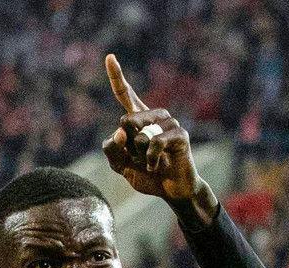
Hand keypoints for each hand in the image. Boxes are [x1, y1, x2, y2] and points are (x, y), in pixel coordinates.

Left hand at [102, 54, 217, 211]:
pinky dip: (150, 159)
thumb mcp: (119, 165)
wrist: (170, 190)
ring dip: (139, 154)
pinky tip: (156, 166)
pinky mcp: (179, 135)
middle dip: (126, 146)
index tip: (109, 57)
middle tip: (140, 157)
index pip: (125, 94)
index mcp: (137, 119)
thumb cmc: (146, 174)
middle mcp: (153, 116)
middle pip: (125, 121)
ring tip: (151, 161)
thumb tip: (119, 132)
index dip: (116, 76)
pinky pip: (154, 143)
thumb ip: (112, 150)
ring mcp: (168, 123)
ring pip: (138, 135)